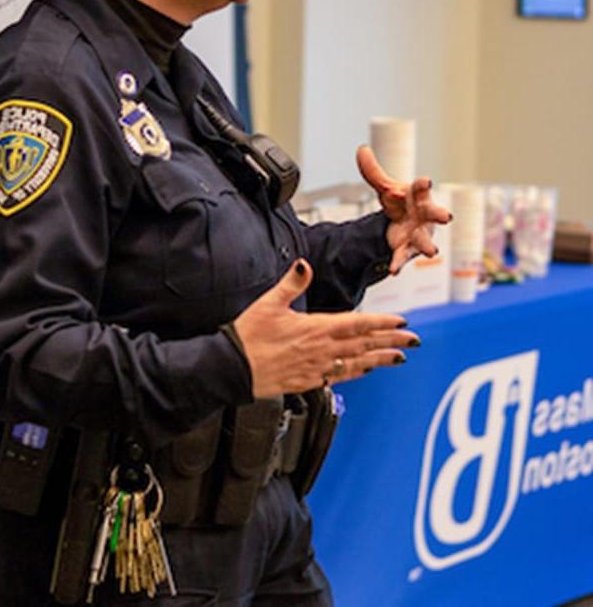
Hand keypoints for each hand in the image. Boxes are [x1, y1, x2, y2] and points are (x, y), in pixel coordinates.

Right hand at [232, 259, 419, 397]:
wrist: (232, 369)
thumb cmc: (248, 337)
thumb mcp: (268, 303)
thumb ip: (291, 283)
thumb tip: (304, 264)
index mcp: (314, 329)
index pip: (357, 324)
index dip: (382, 323)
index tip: (402, 322)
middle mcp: (321, 350)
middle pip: (364, 345)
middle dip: (391, 341)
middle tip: (414, 340)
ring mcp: (316, 368)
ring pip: (356, 363)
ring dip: (380, 359)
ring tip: (398, 358)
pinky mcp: (308, 381)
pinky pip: (340, 377)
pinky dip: (357, 372)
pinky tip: (364, 370)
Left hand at [357, 145, 451, 274]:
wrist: (402, 224)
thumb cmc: (400, 202)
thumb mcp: (385, 187)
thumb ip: (373, 171)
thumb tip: (361, 149)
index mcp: (418, 196)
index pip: (422, 187)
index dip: (423, 184)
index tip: (426, 180)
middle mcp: (424, 215)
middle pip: (435, 213)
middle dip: (441, 214)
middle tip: (447, 216)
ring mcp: (420, 234)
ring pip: (425, 240)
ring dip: (428, 246)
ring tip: (431, 251)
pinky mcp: (408, 250)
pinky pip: (403, 257)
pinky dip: (397, 264)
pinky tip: (393, 271)